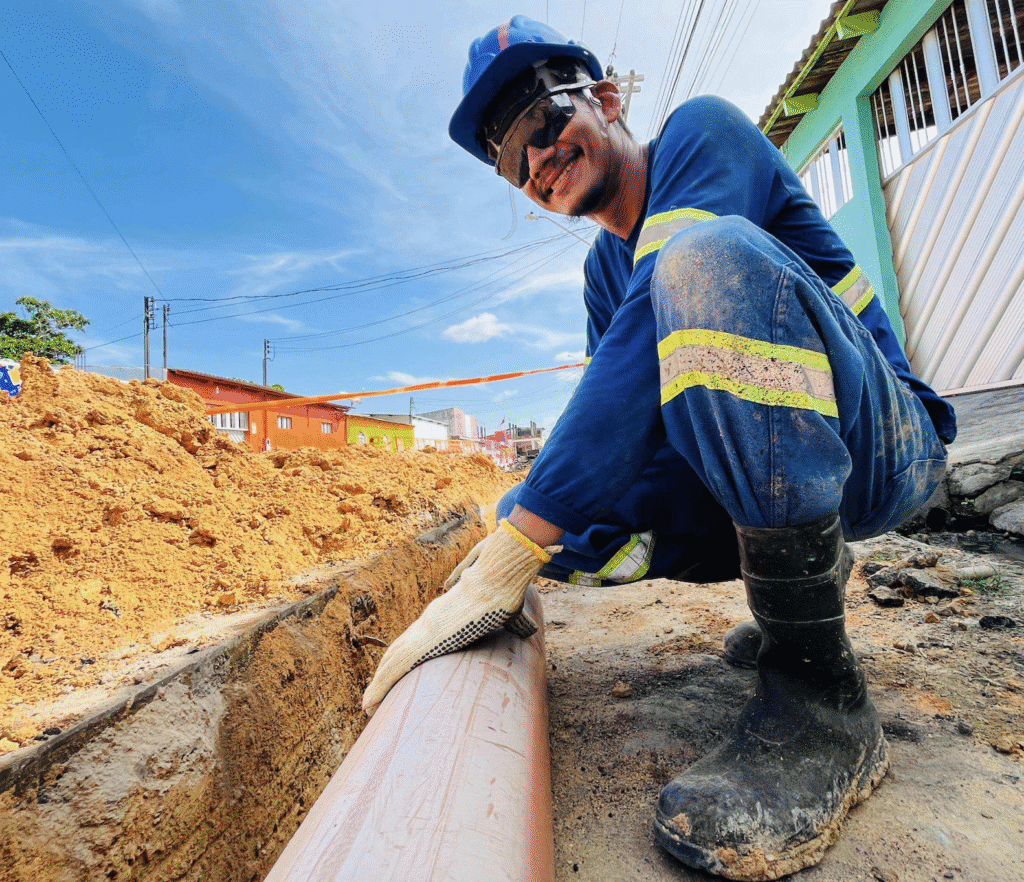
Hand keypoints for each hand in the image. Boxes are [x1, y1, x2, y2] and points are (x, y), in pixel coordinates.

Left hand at [361, 520, 558, 715]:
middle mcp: (428, 623)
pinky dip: (380, 687)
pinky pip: (395, 669)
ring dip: (379, 685)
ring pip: (391, 662)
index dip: (405, 656)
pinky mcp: (424, 643)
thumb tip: (529, 630)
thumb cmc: (504, 591)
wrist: (497, 579)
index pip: (417, 640)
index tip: (398, 671)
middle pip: (398, 651)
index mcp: (443, 616)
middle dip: (386, 674)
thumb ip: (512, 622)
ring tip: (367, 705)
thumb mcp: (509, 612)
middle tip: (376, 695)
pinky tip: (369, 702)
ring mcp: (423, 632)